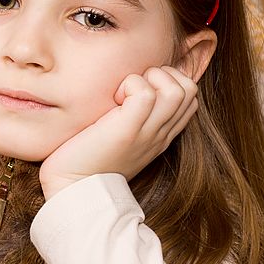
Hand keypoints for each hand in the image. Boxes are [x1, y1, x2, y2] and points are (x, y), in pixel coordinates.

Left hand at [38, 66, 198, 200]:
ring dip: (146, 78)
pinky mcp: (127, 131)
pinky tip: (112, 100)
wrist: (74, 188)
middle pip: (189, 88)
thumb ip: (132, 114)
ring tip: (121, 94)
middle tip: (129, 88)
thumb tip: (129, 84)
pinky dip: (129, 85)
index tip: (136, 89)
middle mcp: (160, 133)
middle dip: (161, 74)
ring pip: (175, 89)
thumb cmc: (87, 157)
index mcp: (161, 134)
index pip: (189, 96)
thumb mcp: (120, 133)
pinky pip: (145, 93)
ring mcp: (147, 133)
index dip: (167, 79)